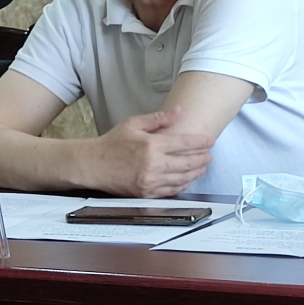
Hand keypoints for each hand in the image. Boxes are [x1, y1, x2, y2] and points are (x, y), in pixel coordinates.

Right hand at [84, 108, 213, 197]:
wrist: (94, 164)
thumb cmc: (112, 143)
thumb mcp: (133, 123)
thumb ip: (158, 118)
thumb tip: (177, 111)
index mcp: (151, 145)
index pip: (183, 143)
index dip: (200, 142)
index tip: (210, 141)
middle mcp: (153, 164)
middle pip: (187, 163)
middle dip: (202, 159)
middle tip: (209, 155)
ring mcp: (150, 181)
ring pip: (182, 179)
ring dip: (195, 173)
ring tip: (202, 167)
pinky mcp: (146, 193)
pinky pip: (171, 190)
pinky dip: (183, 185)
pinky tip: (188, 180)